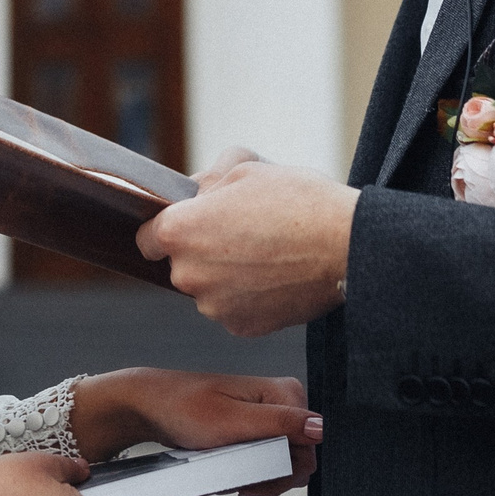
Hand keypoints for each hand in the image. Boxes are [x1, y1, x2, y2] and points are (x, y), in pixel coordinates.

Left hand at [72, 368, 320, 494]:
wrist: (152, 407)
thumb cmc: (186, 409)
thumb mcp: (232, 421)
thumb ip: (279, 424)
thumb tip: (321, 428)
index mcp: (286, 394)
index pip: (310, 448)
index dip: (284, 470)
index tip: (251, 478)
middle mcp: (284, 403)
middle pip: (299, 459)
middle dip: (270, 477)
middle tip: (237, 481)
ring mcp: (272, 418)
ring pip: (284, 465)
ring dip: (259, 478)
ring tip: (229, 477)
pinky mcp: (258, 431)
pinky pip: (269, 463)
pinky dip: (250, 474)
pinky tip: (229, 475)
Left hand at [136, 156, 358, 337]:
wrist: (347, 245)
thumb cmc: (297, 200)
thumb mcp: (246, 168)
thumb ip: (208, 181)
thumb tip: (195, 190)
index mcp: (179, 232)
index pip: (147, 238)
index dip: (167, 228)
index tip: (189, 224)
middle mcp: (188, 275)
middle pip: (181, 264)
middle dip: (203, 250)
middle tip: (243, 232)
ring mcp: (215, 307)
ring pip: (210, 288)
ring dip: (227, 275)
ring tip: (268, 253)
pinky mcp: (243, 327)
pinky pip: (235, 309)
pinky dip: (250, 296)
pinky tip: (278, 276)